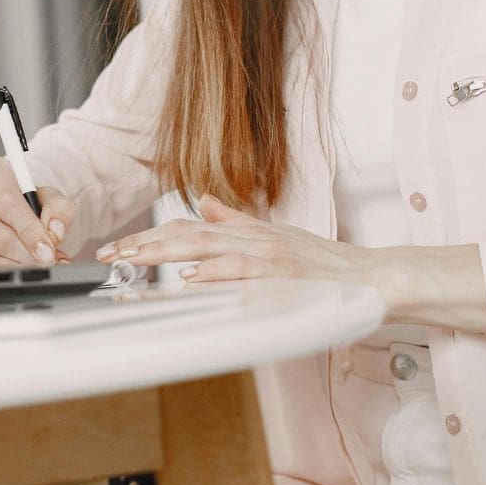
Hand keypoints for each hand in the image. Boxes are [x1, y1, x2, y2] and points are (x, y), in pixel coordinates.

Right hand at [0, 156, 76, 266]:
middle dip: (27, 255)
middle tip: (47, 262)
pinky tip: (18, 268)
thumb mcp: (48, 194)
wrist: (1, 201)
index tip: (47, 250)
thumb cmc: (23, 196)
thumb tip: (55, 231)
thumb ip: (59, 209)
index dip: (29, 231)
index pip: (6, 204)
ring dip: (18, 267)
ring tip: (37, 264)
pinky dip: (2, 275)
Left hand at [94, 194, 379, 284]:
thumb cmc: (327, 265)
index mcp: (248, 232)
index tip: (119, 248)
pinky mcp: (283, 276)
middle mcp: (253, 239)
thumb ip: (237, 222)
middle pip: (189, 236)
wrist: (374, 277)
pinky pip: (243, 274)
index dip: (151, 237)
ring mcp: (268, 256)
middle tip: (112, 255)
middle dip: (146, 246)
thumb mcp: (277, 236)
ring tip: (134, 263)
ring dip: (168, 257)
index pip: (189, 229)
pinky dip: (215, 276)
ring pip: (208, 250)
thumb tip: (204, 203)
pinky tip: (191, 280)